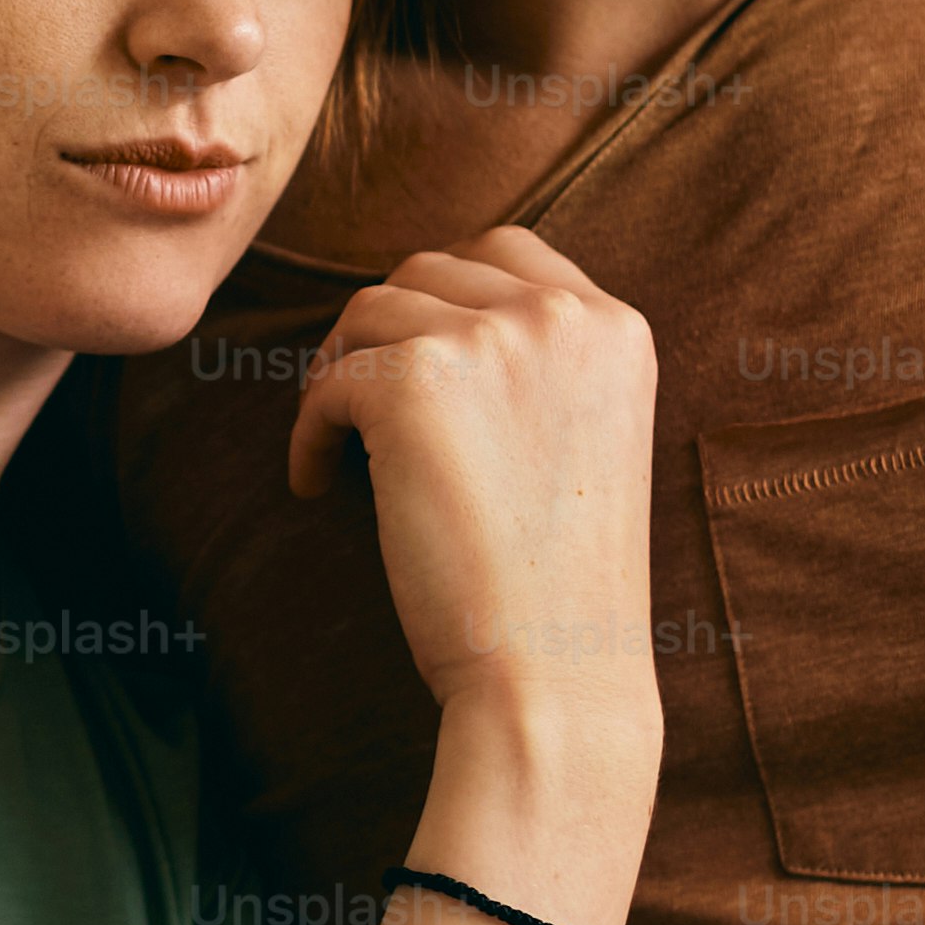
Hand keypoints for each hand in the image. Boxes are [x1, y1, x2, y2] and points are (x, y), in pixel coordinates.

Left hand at [278, 228, 658, 727]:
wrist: (555, 671)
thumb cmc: (560, 585)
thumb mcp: (585, 441)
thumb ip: (537, 368)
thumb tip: (426, 318)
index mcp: (615, 327)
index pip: (507, 253)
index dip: (444, 298)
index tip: (416, 361)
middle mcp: (563, 315)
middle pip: (429, 269)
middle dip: (384, 331)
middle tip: (359, 404)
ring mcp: (490, 340)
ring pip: (368, 312)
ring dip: (339, 374)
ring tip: (339, 447)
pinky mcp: (414, 382)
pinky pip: (329, 382)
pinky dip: (309, 432)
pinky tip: (319, 486)